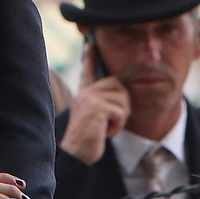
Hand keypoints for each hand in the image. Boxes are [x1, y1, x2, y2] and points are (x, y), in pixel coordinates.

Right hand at [58, 47, 130, 164]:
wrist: (76, 154)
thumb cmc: (87, 139)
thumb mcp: (93, 117)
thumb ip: (102, 103)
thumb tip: (121, 91)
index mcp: (83, 94)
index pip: (87, 71)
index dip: (89, 57)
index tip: (90, 44)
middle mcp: (85, 93)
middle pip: (118, 85)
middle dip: (123, 103)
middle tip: (113, 120)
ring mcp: (90, 98)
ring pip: (123, 99)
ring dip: (121, 117)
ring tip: (107, 128)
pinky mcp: (97, 108)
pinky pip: (121, 112)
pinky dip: (118, 125)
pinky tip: (106, 132)